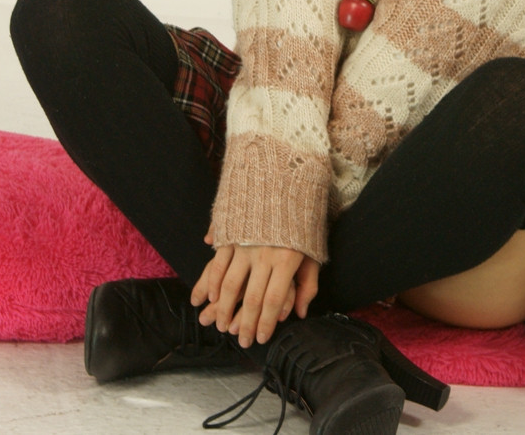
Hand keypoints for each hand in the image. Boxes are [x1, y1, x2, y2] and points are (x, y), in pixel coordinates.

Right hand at [190, 233, 319, 347]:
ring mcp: (246, 244)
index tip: (262, 338)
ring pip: (230, 285)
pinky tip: (212, 297)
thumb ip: (307, 284)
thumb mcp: (312, 251)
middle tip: (243, 342)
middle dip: (246, 324)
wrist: (287, 182)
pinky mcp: (232, 234)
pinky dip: (213, 283)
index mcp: (286, 260)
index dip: (266, 323)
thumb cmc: (303, 221)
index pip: (273, 301)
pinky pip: (218, 264)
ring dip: (225, 309)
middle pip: (252, 298)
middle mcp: (264, 254)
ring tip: (223, 326)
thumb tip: (300, 313)